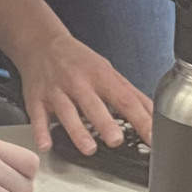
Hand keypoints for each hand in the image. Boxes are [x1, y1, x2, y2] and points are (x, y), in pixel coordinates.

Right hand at [14, 32, 153, 154]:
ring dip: (77, 131)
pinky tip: (46, 145)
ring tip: (88, 148)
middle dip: (105, 123)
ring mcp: (57, 91)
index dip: (140, 119)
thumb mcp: (107, 71)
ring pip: (67, 112)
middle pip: (94, 105)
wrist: (42, 42)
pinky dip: (41, 131)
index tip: (152, 138)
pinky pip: (39, 117)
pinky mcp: (37, 99)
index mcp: (101, 77)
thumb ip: (131, 95)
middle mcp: (79, 83)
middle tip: (116, 140)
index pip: (125, 99)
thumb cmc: (79, 60)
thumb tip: (154, 115)